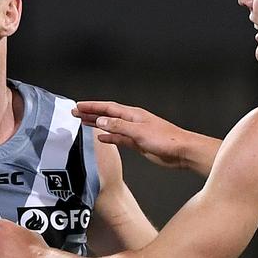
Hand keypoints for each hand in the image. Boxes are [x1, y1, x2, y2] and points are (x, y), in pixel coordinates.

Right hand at [73, 101, 194, 169]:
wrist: (182, 151)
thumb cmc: (167, 139)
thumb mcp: (139, 131)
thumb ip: (119, 126)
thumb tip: (101, 121)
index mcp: (133, 114)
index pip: (108, 108)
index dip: (92, 107)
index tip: (79, 106)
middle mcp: (132, 121)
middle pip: (107, 115)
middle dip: (91, 113)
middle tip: (76, 113)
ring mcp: (135, 132)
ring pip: (111, 126)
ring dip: (97, 124)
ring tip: (83, 122)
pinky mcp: (138, 143)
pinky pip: (118, 138)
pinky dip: (108, 137)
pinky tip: (101, 138)